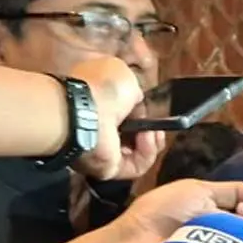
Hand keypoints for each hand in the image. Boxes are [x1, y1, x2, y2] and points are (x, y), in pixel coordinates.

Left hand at [67, 57, 164, 180]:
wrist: (85, 112)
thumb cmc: (100, 88)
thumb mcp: (123, 74)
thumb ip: (132, 89)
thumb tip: (136, 101)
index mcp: (97, 105)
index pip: (122, 114)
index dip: (140, 113)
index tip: (150, 110)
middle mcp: (98, 129)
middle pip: (132, 136)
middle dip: (151, 131)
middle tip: (157, 126)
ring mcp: (103, 151)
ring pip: (138, 154)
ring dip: (153, 142)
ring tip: (154, 131)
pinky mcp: (110, 169)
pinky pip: (137, 165)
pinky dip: (147, 152)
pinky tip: (148, 137)